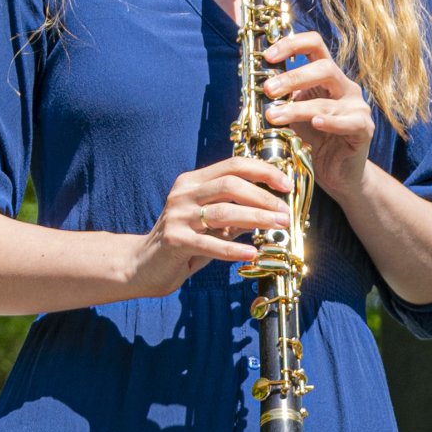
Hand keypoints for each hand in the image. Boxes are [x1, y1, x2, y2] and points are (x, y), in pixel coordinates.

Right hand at [127, 155, 295, 296]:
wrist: (145, 265)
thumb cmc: (185, 243)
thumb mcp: (212, 224)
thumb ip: (236, 213)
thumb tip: (273, 212)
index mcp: (194, 182)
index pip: (232, 166)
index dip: (263, 171)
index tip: (286, 185)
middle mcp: (184, 193)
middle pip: (230, 185)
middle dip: (263, 197)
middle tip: (284, 212)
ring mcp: (178, 216)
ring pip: (223, 212)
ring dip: (255, 218)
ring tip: (278, 227)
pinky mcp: (175, 240)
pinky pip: (210, 243)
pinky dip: (233, 249)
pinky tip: (251, 253)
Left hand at [263, 29, 373, 206]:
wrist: (338, 174)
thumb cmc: (315, 142)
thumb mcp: (293, 115)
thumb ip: (280, 99)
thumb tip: (251, 87)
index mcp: (328, 76)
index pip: (315, 45)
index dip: (292, 44)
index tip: (268, 56)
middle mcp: (345, 87)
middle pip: (324, 67)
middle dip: (293, 77)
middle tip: (268, 90)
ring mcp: (357, 107)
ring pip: (327, 101)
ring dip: (297, 108)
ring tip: (273, 117)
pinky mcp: (364, 129)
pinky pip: (349, 122)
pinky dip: (330, 122)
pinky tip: (315, 124)